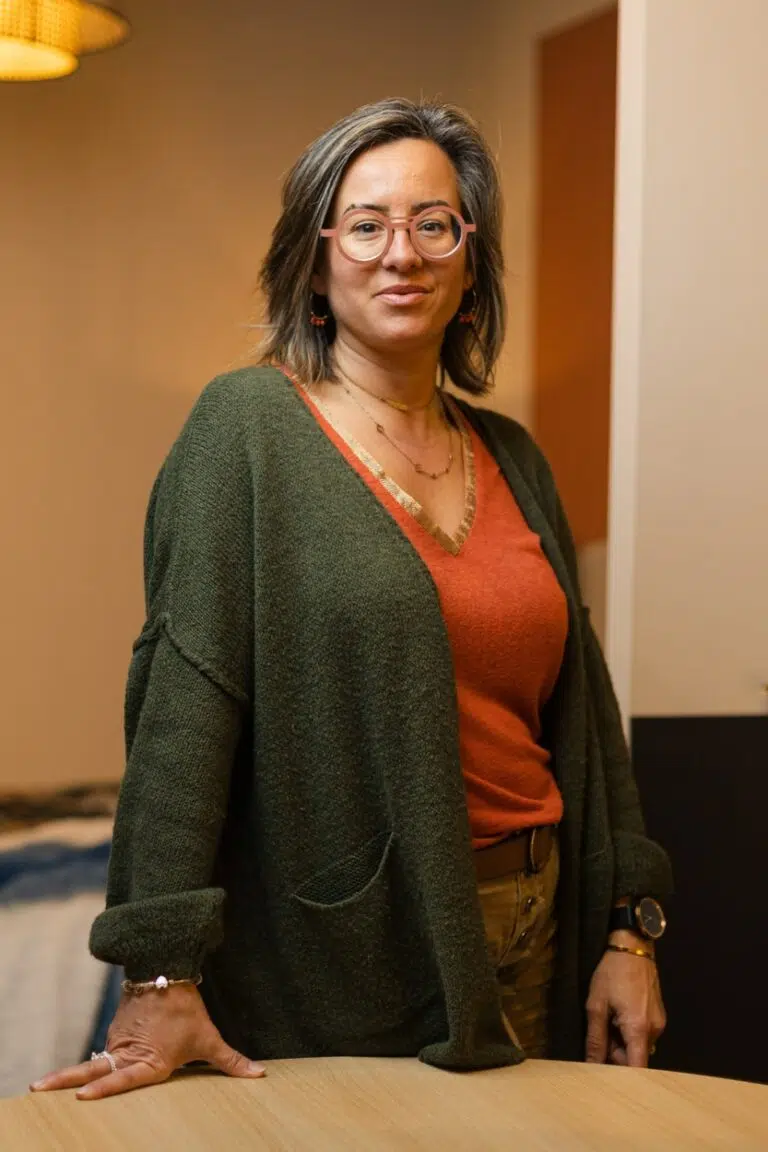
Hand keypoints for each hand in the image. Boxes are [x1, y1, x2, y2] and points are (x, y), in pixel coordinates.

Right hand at [29, 984, 265, 1100]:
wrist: (168, 967)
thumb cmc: (187, 1009)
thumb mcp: (209, 1038)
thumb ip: (231, 1062)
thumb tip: (259, 1076)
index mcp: (148, 1060)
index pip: (122, 1078)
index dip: (104, 1088)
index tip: (80, 1097)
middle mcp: (127, 1052)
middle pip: (91, 1069)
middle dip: (64, 1080)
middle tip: (36, 1088)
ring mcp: (118, 1039)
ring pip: (96, 1061)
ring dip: (75, 1073)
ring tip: (45, 1087)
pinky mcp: (116, 1028)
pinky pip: (105, 1048)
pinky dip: (95, 1061)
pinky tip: (79, 1074)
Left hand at [585, 932, 666, 1066]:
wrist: (632, 947)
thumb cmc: (611, 973)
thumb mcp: (596, 1005)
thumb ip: (595, 1038)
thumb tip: (591, 1064)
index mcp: (638, 1029)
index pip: (637, 1068)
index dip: (623, 1078)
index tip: (607, 1079)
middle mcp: (654, 1030)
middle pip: (635, 1057)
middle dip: (616, 1053)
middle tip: (600, 1033)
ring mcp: (659, 1023)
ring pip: (638, 1046)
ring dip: (622, 1041)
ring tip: (609, 1018)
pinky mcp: (659, 1016)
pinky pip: (643, 1034)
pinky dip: (630, 1032)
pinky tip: (619, 1014)